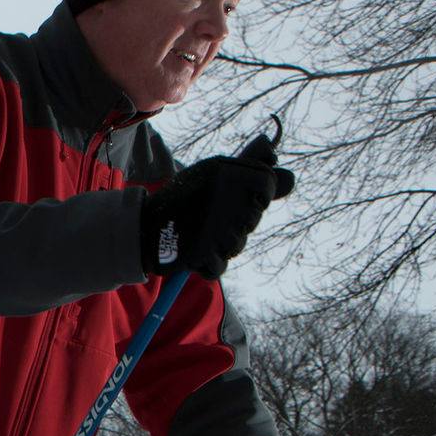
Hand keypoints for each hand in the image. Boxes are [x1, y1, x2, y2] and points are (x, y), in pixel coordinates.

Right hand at [139, 134, 294, 279]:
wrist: (144, 226)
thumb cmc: (184, 196)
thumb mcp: (216, 173)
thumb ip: (257, 173)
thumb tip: (292, 177)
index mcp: (233, 173)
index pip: (268, 184)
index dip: (254, 191)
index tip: (233, 193)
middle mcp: (232, 201)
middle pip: (253, 216)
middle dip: (236, 218)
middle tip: (208, 212)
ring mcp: (223, 231)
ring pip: (238, 241)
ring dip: (222, 240)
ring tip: (198, 229)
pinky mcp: (209, 256)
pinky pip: (221, 262)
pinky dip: (208, 259)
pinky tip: (193, 247)